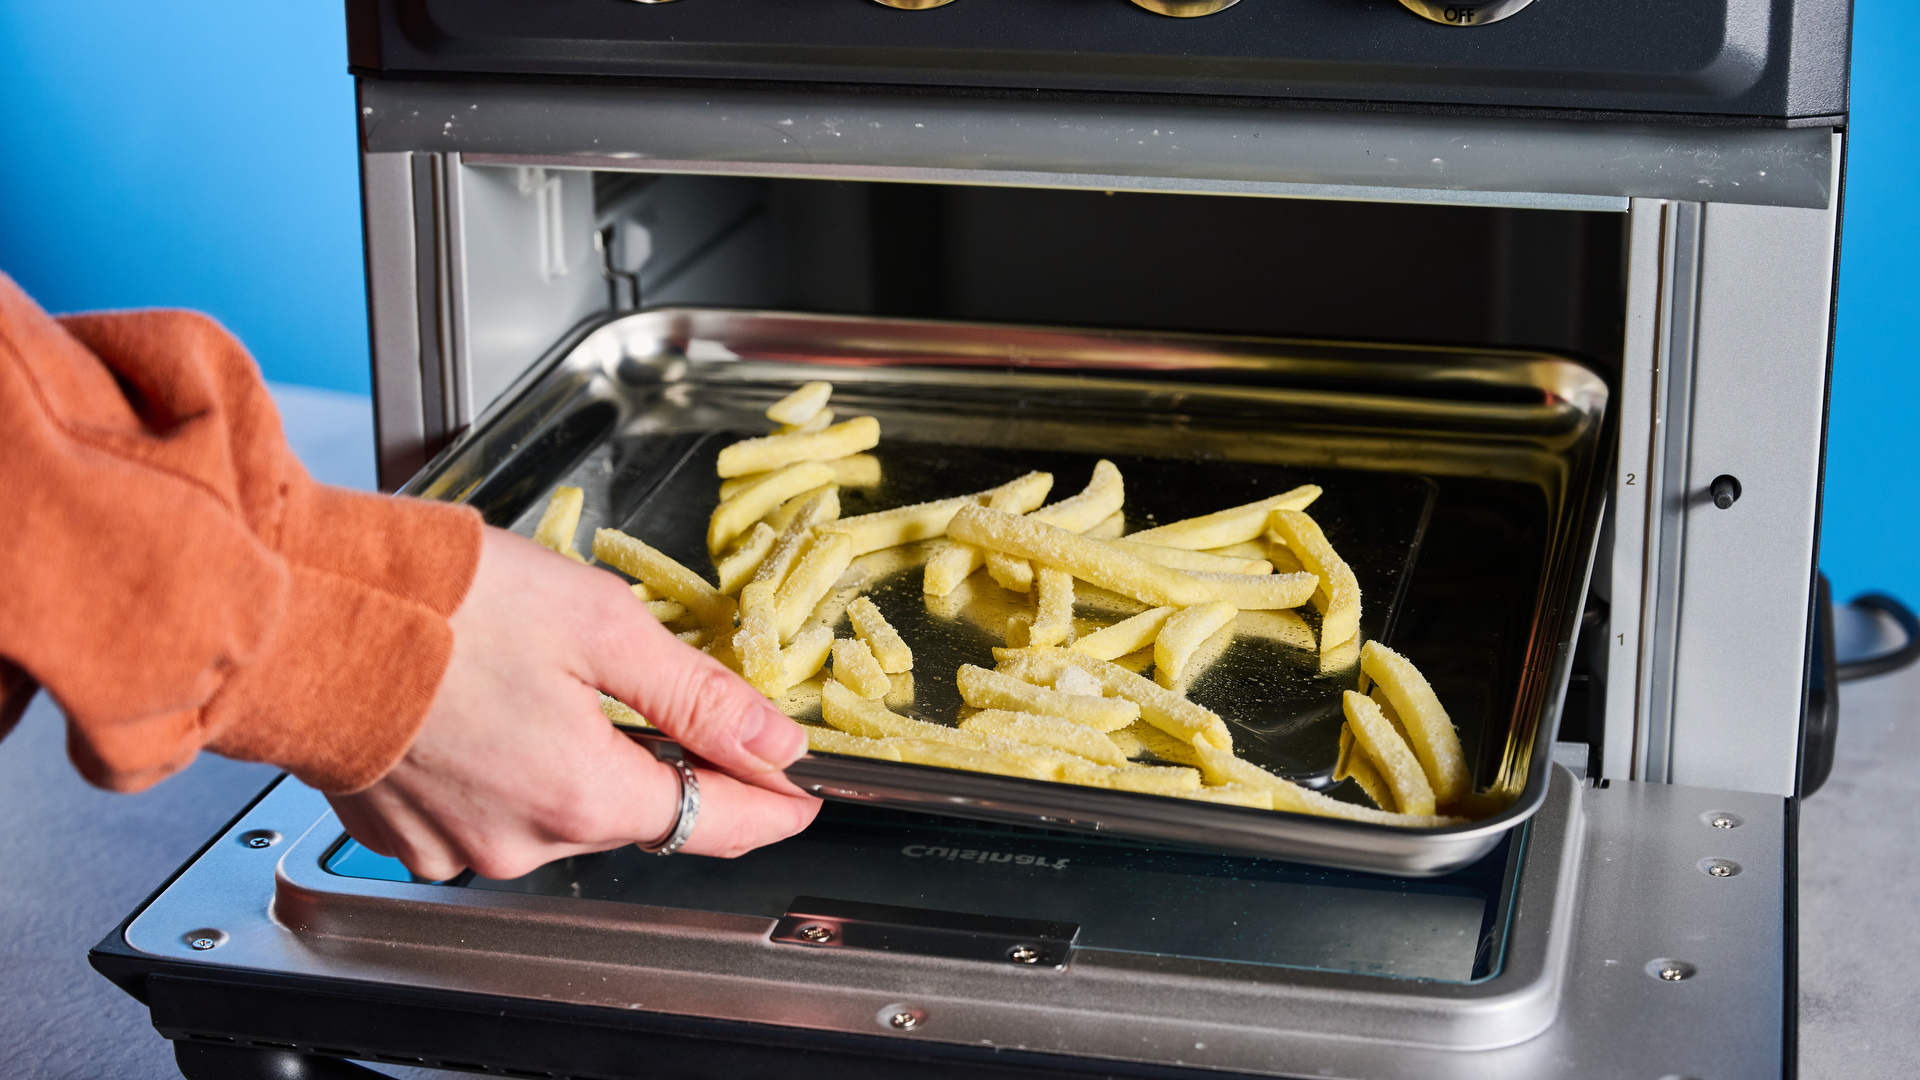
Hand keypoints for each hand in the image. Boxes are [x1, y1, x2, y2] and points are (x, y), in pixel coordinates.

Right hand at [328, 527, 820, 880]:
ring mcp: (460, 847)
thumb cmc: (441, 604)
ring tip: (539, 675)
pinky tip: (484, 706)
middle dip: (659, 757)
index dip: (770, 805)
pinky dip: (507, 767)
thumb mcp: (602, 624)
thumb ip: (698, 695)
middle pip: (636, 811)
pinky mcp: (408, 835)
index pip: (714, 823)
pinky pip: (491, 812)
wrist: (298, 611)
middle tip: (647, 685)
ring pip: (561, 811)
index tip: (802, 793)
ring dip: (576, 757)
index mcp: (582, 794)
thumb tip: (776, 741)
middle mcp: (523, 842)